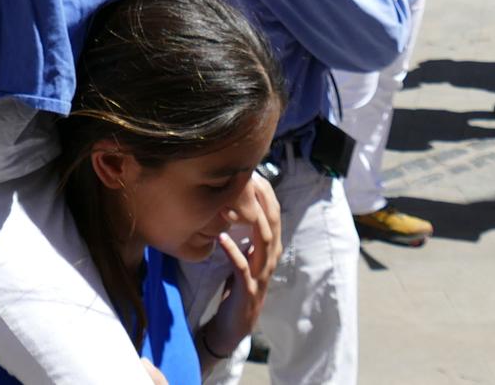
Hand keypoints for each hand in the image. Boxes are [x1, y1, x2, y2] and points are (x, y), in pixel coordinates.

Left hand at [202, 172, 280, 358]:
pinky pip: (242, 267)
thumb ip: (245, 234)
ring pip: (263, 241)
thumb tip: (236, 204)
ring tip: (229, 203)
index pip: (274, 213)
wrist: (235, 324)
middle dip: (261, 198)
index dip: (266, 192)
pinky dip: (233, 251)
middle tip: (247, 178)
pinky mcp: (249, 289)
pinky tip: (221, 238)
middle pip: (272, 222)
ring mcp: (262, 274)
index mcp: (270, 248)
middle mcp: (271, 258)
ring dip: (247, 220)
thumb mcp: (244, 254)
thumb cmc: (238, 285)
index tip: (253, 171)